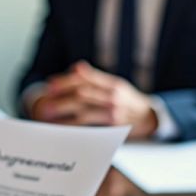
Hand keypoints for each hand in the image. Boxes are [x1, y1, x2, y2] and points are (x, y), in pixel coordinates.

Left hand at [30, 61, 156, 138]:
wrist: (150, 117)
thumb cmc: (128, 99)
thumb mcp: (116, 84)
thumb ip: (95, 77)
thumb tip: (76, 68)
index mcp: (111, 83)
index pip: (84, 79)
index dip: (65, 81)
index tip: (50, 84)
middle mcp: (113, 96)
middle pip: (82, 94)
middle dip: (61, 97)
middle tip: (45, 101)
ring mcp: (113, 112)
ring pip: (83, 111)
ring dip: (63, 114)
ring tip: (48, 115)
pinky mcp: (113, 127)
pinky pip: (90, 126)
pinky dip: (74, 126)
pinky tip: (63, 127)